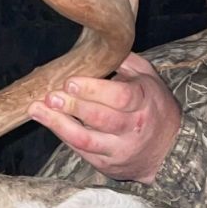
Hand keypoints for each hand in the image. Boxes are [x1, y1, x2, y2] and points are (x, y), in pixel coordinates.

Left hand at [28, 53, 181, 184]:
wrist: (169, 151)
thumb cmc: (154, 107)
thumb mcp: (149, 79)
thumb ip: (126, 61)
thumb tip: (99, 42)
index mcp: (145, 102)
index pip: (120, 97)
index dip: (93, 90)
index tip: (70, 81)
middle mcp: (133, 128)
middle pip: (100, 118)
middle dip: (72, 106)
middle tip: (50, 96)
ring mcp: (119, 149)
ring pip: (86, 140)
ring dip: (58, 124)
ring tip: (37, 110)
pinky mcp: (106, 165)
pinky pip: (81, 151)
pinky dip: (63, 135)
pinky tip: (48, 121)